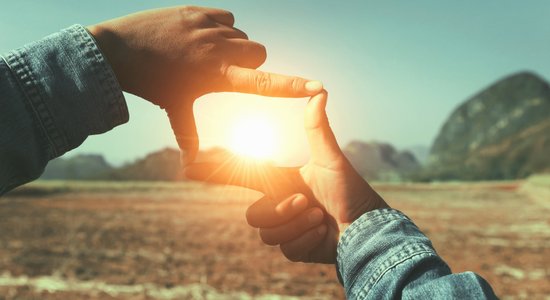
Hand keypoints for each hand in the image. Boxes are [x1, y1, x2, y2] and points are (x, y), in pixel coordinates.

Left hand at [87, 6, 322, 162]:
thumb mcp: (173, 108)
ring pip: (243, 36)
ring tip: (205, 54)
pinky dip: (220, 28)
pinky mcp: (199, 11)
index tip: (318, 88)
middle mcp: (218, 50)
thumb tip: (189, 168)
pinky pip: (228, 18)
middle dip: (249, 63)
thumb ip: (188, 135)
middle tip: (222, 70)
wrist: (115, 50)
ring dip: (234, 45)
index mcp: (218, 77)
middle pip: (260, 53)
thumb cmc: (149, 83)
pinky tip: (198, 37)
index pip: (264, 84)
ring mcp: (209, 27)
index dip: (293, 87)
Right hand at [184, 91, 388, 262]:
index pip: (241, 176)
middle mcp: (279, 204)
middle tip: (306, 202)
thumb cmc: (351, 191)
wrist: (367, 228)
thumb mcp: (331, 159)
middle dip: (281, 210)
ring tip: (319, 216)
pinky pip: (285, 249)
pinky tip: (323, 234)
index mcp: (281, 181)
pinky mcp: (294, 248)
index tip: (188, 168)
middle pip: (253, 215)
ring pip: (267, 234)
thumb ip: (317, 128)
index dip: (215, 173)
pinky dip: (307, 240)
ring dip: (297, 224)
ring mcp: (285, 228)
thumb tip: (320, 91)